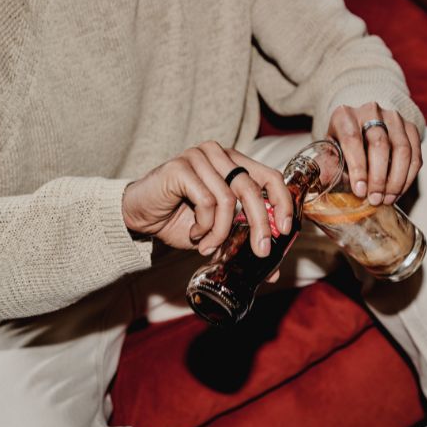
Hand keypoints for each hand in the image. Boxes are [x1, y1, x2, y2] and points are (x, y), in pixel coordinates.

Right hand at [121, 141, 292, 257]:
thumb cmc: (181, 220)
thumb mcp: (219, 233)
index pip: (270, 176)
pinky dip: (204, 226)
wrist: (140, 216)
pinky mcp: (181, 167)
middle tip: (260, 251)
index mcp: (235, 163)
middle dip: (260, 224)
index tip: (286, 229)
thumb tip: (274, 271)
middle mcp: (220, 154)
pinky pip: (206, 202)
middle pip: (252, 188)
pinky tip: (195, 233)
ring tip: (208, 246)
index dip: (283, 202)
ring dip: (221, 232)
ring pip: (227, 199)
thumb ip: (244, 242)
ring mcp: (199, 157)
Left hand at [327, 103, 421, 204]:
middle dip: (378, 177)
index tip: (360, 191)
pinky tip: (398, 191)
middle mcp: (370, 111)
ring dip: (396, 179)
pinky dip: (408, 177)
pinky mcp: (410, 127)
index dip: (358, 167)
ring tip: (387, 199)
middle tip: (375, 199)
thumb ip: (329, 166)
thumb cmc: (343, 145)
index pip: (352, 139)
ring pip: (402, 149)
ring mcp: (393, 118)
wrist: (362, 129)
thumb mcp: (330, 153)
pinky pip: (415, 154)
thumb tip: (326, 184)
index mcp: (345, 116)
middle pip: (379, 144)